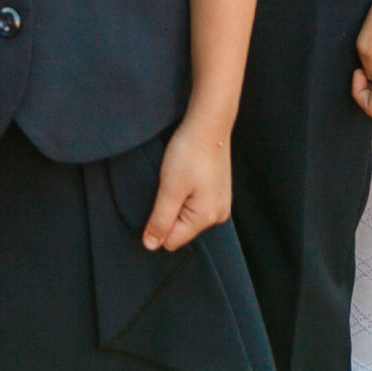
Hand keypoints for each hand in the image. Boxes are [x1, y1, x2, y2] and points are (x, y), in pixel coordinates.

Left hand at [141, 119, 233, 252]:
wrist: (208, 124)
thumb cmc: (188, 153)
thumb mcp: (169, 189)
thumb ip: (160, 220)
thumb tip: (151, 246)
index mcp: (207, 218)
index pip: (171, 241)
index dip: (158, 223)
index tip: (159, 198)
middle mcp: (218, 216)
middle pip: (180, 230)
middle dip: (169, 212)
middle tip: (169, 185)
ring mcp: (220, 203)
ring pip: (187, 216)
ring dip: (177, 202)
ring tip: (179, 178)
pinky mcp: (218, 192)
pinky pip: (196, 205)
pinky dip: (187, 194)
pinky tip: (187, 176)